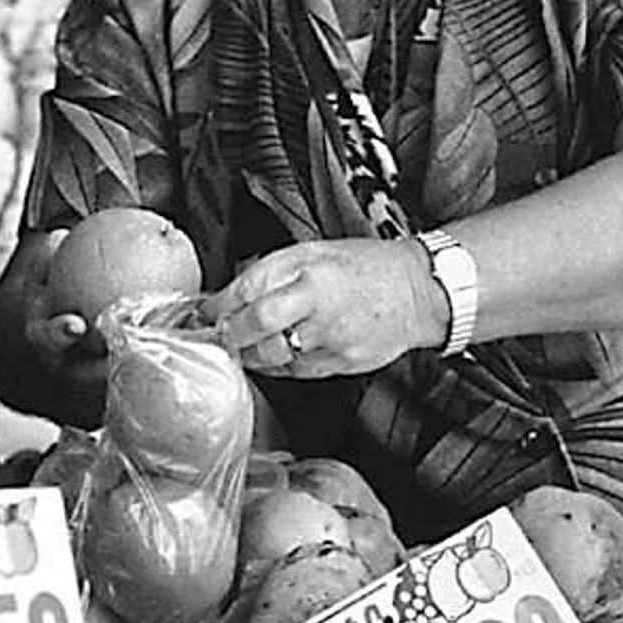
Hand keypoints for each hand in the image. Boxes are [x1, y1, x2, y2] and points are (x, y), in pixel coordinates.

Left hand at [208, 237, 444, 379]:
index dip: (220, 306)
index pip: (250, 293)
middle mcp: (320, 308)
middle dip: (230, 334)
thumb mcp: (314, 251)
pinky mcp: (341, 365)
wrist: (416, 292)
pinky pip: (296, 372)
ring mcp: (331, 341)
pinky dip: (279, 365)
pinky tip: (280, 351)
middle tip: (220, 333)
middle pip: (256, 329)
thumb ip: (271, 271)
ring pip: (273, 357)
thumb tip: (227, 293)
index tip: (206, 311)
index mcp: (311, 273)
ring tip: (246, 344)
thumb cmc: (365, 267)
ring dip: (251, 353)